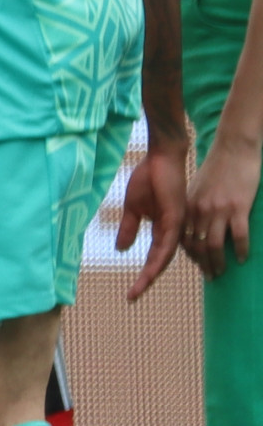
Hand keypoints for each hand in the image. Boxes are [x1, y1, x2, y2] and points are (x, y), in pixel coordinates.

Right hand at [120, 132, 191, 299]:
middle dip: (146, 281)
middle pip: (160, 263)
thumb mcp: (133, 208)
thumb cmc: (148, 178)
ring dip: (151, 275)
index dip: (143, 275)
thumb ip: (129, 228)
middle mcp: (172, 232)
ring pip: (165, 258)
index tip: (131, 292)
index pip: (154, 257)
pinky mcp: (176, 218)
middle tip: (131, 299)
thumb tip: (122, 249)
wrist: (160, 158)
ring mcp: (175, 226)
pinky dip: (160, 259)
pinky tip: (150, 270)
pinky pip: (168, 244)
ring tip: (138, 289)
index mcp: (162, 230)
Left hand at [190, 131, 257, 274]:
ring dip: (217, 263)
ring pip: (215, 245)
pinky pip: (239, 236)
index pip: (184, 237)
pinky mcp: (238, 207)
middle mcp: (200, 211)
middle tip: (211, 277)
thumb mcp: (199, 188)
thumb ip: (196, 206)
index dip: (190, 254)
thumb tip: (197, 224)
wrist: (233, 148)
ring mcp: (219, 210)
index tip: (198, 264)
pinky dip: (240, 250)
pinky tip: (242, 259)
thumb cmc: (218, 168)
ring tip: (221, 273)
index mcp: (189, 206)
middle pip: (198, 246)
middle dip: (203, 264)